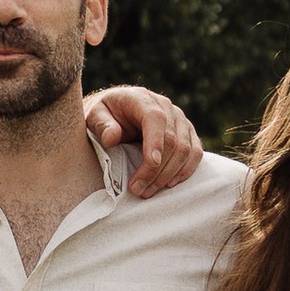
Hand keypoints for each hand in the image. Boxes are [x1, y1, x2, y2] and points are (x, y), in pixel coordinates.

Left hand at [87, 85, 204, 197]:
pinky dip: (185, 171)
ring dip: (168, 175)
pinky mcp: (187, 133)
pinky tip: (169, 184)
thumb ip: (102, 125)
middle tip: (138, 190)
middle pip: (172, 140)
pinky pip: (195, 153)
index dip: (156, 142)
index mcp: (141, 99)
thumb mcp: (94, 117)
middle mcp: (165, 107)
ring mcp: (179, 120)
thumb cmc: (103, 116)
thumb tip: (112, 137)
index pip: (156, 119)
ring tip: (148, 191)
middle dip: (156, 169)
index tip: (150, 164)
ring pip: (186, 150)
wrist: (116, 112)